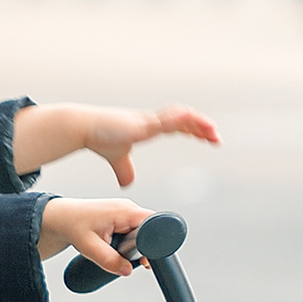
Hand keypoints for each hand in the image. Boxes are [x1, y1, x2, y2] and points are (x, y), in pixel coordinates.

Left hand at [40, 197, 152, 273]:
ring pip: (142, 230)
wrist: (61, 218)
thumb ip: (110, 261)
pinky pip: (134, 228)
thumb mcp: (90, 248)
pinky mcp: (121, 216)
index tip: (147, 255)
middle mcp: (127, 208)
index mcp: (124, 211)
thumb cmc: (72, 225)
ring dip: (135, 244)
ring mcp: (125, 211)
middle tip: (127, 256)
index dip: (155, 240)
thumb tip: (127, 270)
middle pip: (150, 228)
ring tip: (117, 249)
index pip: (153, 222)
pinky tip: (118, 246)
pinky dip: (130, 240)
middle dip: (144, 246)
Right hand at [79, 104, 220, 187]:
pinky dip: (178, 118)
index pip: (179, 126)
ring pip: (179, 117)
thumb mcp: (118, 159)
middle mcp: (152, 121)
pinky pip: (164, 120)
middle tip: (217, 139)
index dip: (195, 130)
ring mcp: (148, 120)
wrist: (85, 129)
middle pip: (184, 120)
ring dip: (197, 122)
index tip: (209, 139)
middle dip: (202, 128)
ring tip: (212, 130)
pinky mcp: (141, 123)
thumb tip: (128, 184)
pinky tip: (189, 119)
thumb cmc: (100, 138)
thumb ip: (125, 170)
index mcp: (150, 126)